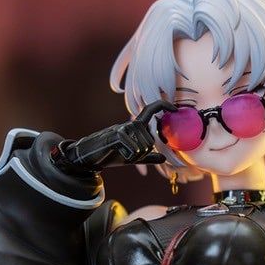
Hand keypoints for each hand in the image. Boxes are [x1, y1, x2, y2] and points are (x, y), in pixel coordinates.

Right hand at [54, 101, 173, 171]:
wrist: (89, 157)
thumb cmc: (111, 154)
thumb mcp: (132, 157)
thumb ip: (147, 157)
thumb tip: (164, 159)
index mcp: (134, 127)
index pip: (150, 111)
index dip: (162, 105)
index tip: (174, 108)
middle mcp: (129, 124)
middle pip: (150, 140)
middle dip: (144, 153)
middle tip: (129, 154)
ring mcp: (122, 129)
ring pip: (143, 145)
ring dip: (135, 156)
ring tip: (123, 154)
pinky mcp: (115, 136)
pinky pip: (132, 147)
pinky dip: (129, 156)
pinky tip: (120, 154)